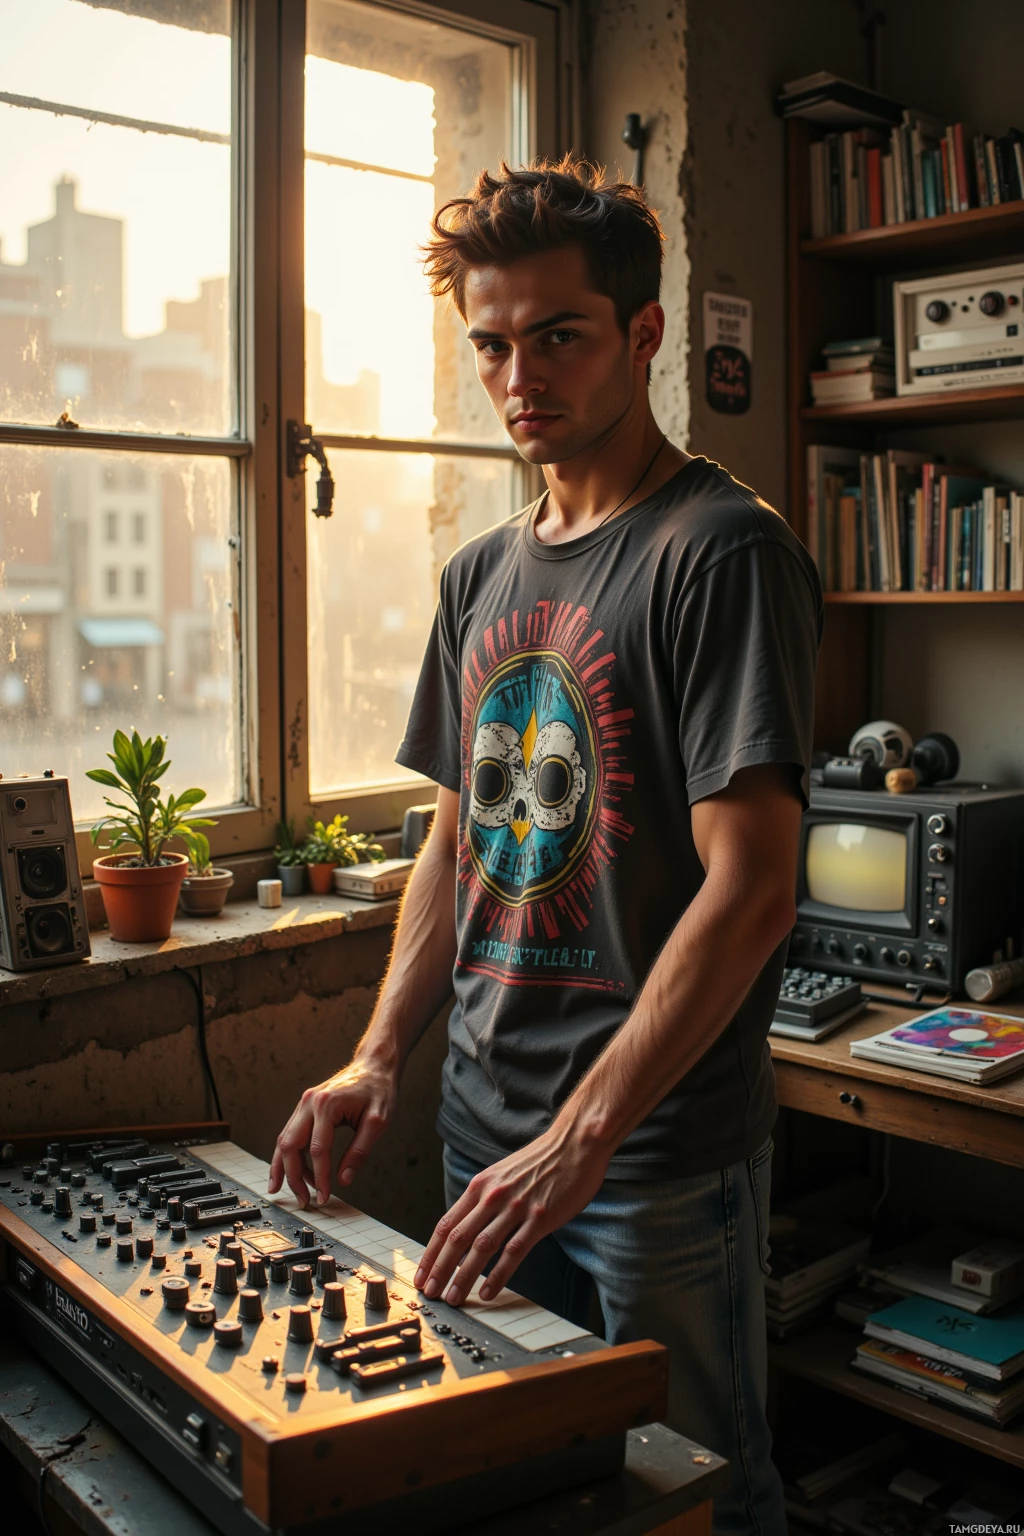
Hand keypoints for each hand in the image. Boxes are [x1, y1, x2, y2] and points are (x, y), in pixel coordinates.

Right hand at [268, 1053, 397, 1207]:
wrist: (374, 1065)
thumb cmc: (379, 1090)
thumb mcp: (378, 1122)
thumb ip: (360, 1151)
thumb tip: (344, 1180)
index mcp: (327, 1105)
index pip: (317, 1150)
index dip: (320, 1177)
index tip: (324, 1197)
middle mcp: (309, 1103)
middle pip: (290, 1146)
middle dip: (294, 1177)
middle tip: (304, 1200)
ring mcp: (304, 1103)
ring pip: (285, 1140)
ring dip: (285, 1168)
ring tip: (289, 1191)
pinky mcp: (305, 1107)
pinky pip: (291, 1134)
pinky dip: (289, 1155)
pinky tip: (291, 1172)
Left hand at [414, 1125, 611, 1306]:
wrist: (574, 1143)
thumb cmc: (540, 1160)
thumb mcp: (502, 1174)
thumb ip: (484, 1198)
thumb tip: (466, 1227)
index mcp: (481, 1185)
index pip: (447, 1224)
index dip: (431, 1253)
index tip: (422, 1274)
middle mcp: (493, 1196)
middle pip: (458, 1238)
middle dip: (440, 1269)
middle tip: (430, 1292)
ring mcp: (516, 1207)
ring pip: (482, 1248)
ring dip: (464, 1276)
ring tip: (453, 1297)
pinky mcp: (540, 1218)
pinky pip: (514, 1251)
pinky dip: (499, 1274)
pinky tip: (489, 1291)